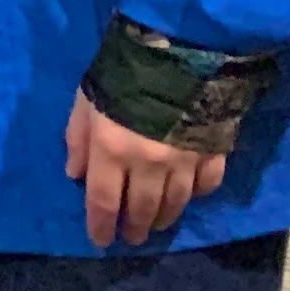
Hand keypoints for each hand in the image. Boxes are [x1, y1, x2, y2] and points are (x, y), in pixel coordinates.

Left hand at [69, 89, 228, 247]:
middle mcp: (149, 164)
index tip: (100, 240)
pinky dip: (198, 194)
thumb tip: (76, 175)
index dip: (101, 224)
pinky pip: (207, 183)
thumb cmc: (121, 73)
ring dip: (165, 218)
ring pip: (176, 201)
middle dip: (135, 226)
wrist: (178, 50)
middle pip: (143, 207)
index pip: (104, 200)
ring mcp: (185, 160)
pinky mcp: (213, 151)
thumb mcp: (85, 101)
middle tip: (132, 238)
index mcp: (111, 150)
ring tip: (157, 225)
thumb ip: (77, 139)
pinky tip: (191, 197)